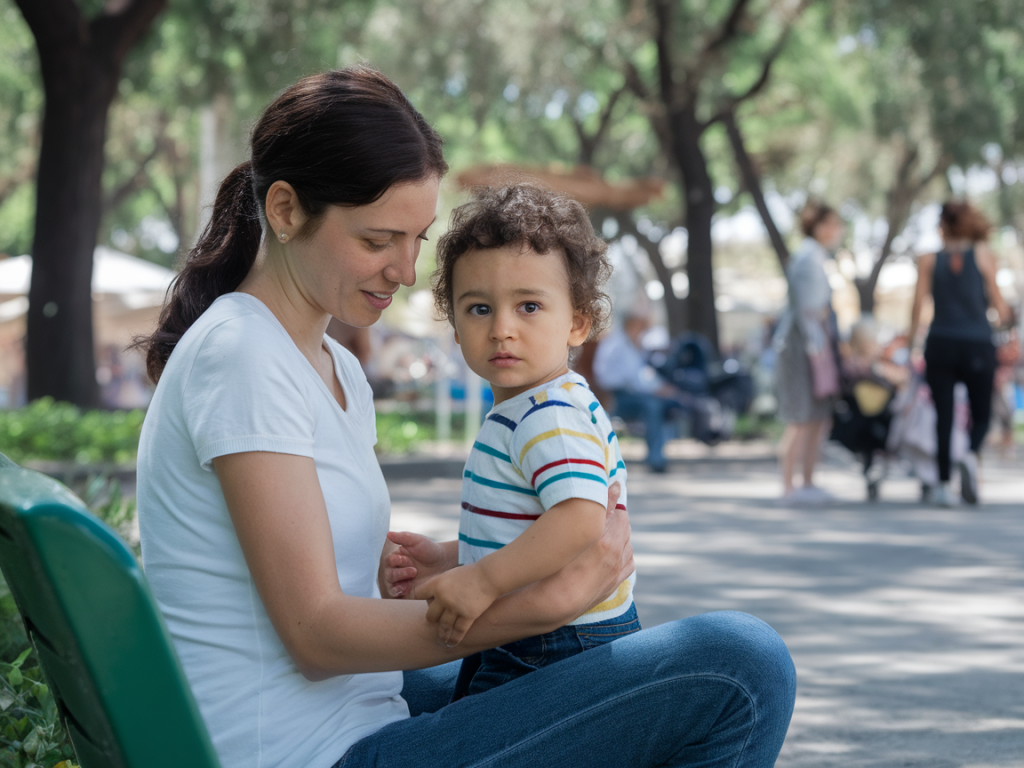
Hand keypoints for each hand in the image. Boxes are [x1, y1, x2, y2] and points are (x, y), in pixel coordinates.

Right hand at [381, 532, 453, 597]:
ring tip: (409, 583)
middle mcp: (397, 570)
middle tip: (414, 570)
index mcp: (398, 558)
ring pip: (390, 586)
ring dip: (398, 584)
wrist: (444, 564)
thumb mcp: (417, 541)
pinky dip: (398, 593)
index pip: (389, 561)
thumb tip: (388, 534)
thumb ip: (403, 537)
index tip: (408, 558)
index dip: (397, 561)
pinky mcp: (407, 592)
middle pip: (388, 575)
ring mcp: (402, 582)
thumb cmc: (430, 550)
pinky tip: (407, 588)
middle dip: (400, 573)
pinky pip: (396, 596)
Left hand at [414, 565, 499, 646]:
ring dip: (442, 635)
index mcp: (437, 583)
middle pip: (430, 615)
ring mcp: (455, 607)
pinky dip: (454, 639)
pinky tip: (451, 644)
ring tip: (441, 641)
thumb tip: (431, 597)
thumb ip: (440, 585)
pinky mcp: (468, 615)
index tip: (425, 604)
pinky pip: (458, 631)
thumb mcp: (450, 574)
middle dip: (433, 619)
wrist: (489, 576)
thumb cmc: (470, 574)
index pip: (418, 595)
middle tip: (436, 622)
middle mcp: (443, 596)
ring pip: (443, 626)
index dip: (420, 600)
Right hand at [528, 483, 632, 622]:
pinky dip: (621, 555)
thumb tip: (616, 484)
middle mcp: (617, 558)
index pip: (619, 514)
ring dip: (618, 537)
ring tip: (602, 531)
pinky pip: (626, 566)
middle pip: (624, 529)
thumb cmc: (557, 563)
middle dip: (614, 519)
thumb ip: (600, 506)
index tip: (601, 499)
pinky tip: (611, 553)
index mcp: (609, 542)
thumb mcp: (576, 530)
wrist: (552, 604)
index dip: (610, 504)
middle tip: (598, 513)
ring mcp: (616, 574)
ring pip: (626, 548)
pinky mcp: (612, 586)